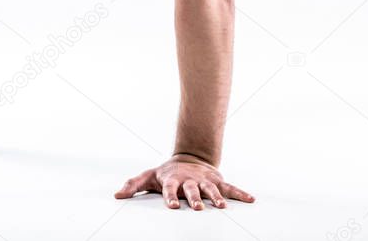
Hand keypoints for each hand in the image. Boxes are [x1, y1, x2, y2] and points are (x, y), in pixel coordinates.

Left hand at [114, 154, 254, 209]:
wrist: (189, 159)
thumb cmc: (167, 172)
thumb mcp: (149, 176)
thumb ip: (134, 185)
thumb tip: (117, 195)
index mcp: (173, 180)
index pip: (170, 189)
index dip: (171, 197)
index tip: (173, 206)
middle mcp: (190, 180)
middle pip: (192, 190)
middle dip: (196, 198)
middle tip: (198, 207)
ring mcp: (204, 180)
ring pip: (212, 190)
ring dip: (217, 198)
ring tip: (222, 207)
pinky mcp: (217, 181)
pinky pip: (230, 188)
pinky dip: (241, 193)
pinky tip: (250, 199)